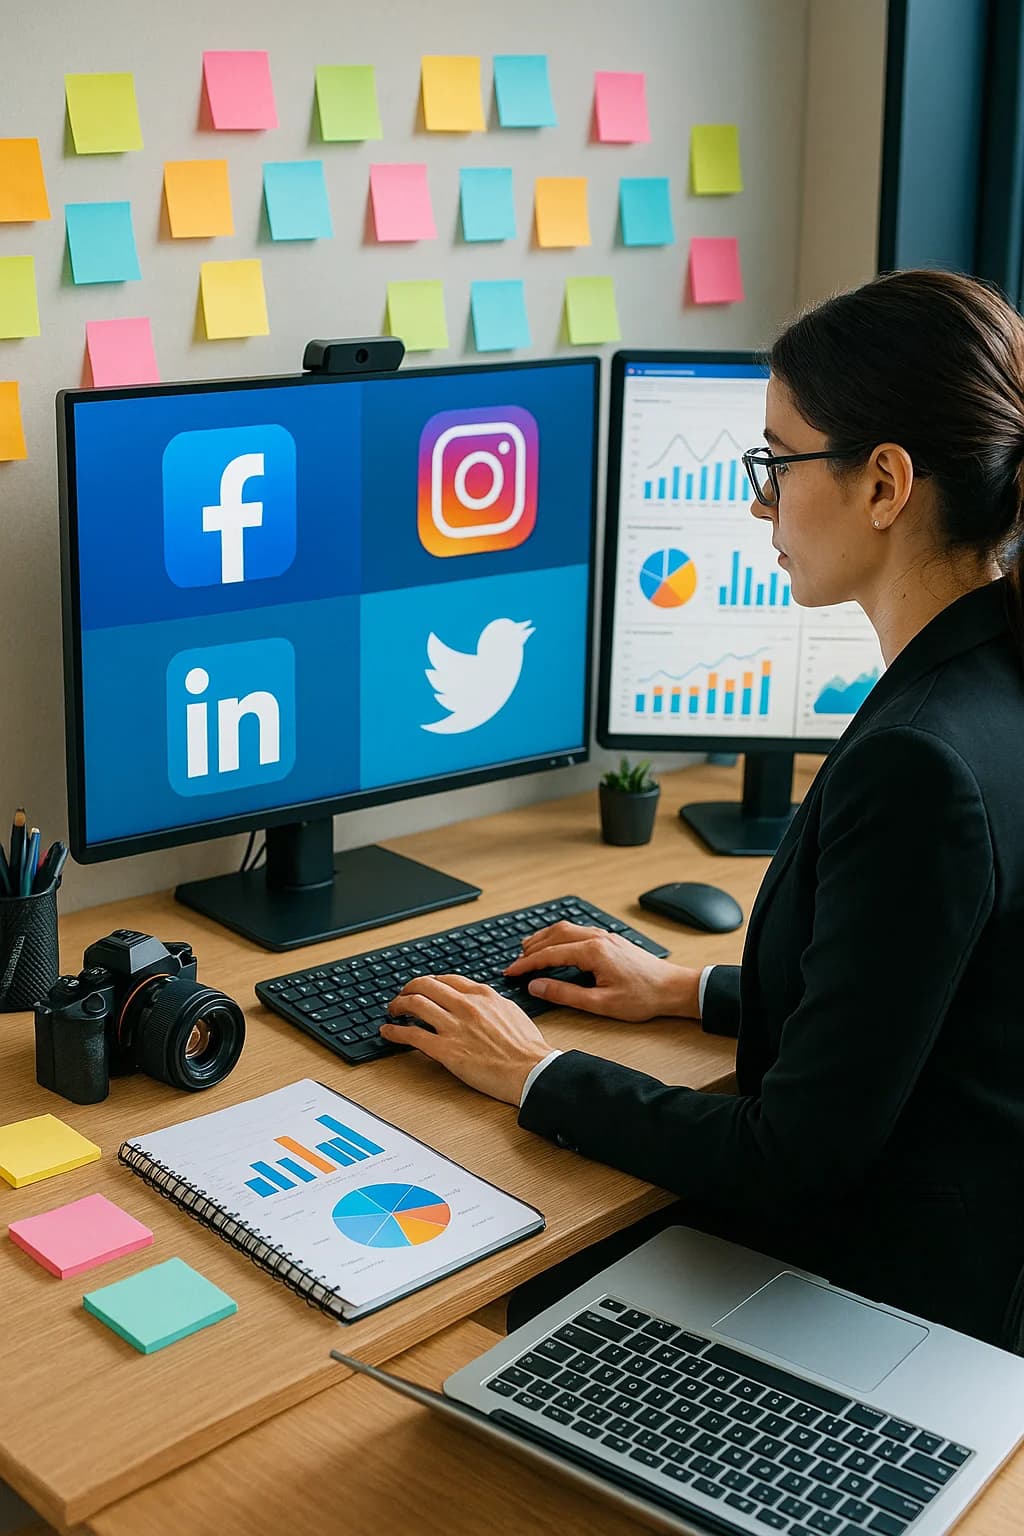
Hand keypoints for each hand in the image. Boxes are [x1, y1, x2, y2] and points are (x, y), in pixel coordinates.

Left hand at [381, 973, 551, 1104]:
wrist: (531, 1070)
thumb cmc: (526, 1048)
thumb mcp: (511, 1012)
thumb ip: (490, 1003)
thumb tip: (478, 1001)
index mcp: (482, 995)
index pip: (447, 979)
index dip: (429, 982)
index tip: (423, 987)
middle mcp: (465, 1006)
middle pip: (425, 986)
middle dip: (408, 988)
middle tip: (402, 996)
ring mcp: (454, 1027)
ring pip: (414, 1004)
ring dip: (397, 1005)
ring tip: (393, 1010)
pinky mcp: (446, 1050)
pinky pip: (412, 1035)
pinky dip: (395, 1032)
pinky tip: (388, 1032)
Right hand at [503, 921, 700, 1021]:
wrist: (673, 988)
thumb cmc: (643, 997)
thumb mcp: (601, 1004)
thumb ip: (565, 994)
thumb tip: (537, 987)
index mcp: (593, 952)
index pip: (549, 954)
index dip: (526, 964)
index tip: (510, 972)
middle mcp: (597, 938)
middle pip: (554, 935)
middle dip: (531, 948)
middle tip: (515, 963)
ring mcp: (605, 935)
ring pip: (565, 928)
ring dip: (544, 938)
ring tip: (528, 950)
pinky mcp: (611, 939)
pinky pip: (577, 930)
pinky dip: (559, 936)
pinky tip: (557, 945)